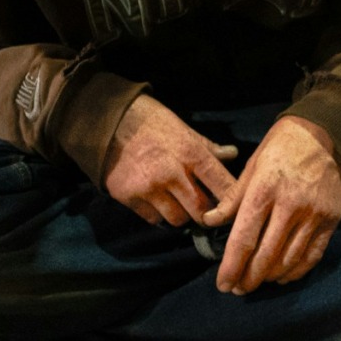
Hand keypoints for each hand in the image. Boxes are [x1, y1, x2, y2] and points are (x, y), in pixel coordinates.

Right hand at [102, 94, 240, 227]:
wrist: (107, 120)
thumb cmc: (151, 122)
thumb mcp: (183, 129)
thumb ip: (208, 147)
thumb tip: (232, 154)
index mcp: (192, 153)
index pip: (224, 187)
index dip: (232, 203)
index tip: (233, 209)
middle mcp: (172, 173)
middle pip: (202, 212)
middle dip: (205, 214)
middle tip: (203, 209)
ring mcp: (149, 188)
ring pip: (178, 220)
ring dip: (181, 215)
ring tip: (177, 202)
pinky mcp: (129, 197)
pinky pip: (153, 219)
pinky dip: (158, 214)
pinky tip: (156, 200)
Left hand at [215, 116, 340, 294]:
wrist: (322, 136)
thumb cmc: (279, 150)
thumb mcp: (250, 167)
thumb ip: (232, 199)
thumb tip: (209, 222)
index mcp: (264, 190)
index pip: (244, 238)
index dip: (232, 266)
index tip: (223, 284)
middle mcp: (290, 205)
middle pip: (266, 255)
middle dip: (249, 278)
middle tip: (238, 289)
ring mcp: (314, 214)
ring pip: (290, 260)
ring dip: (270, 277)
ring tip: (256, 282)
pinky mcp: (331, 220)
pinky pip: (313, 255)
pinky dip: (296, 271)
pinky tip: (282, 277)